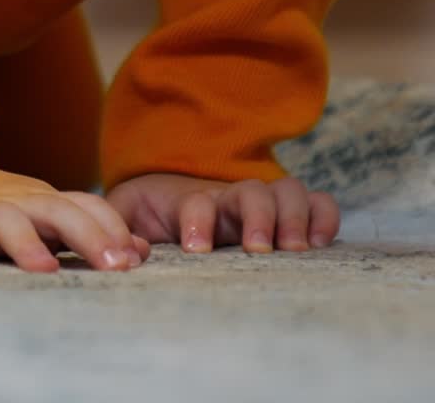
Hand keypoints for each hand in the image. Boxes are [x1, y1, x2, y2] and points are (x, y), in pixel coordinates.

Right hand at [0, 167, 150, 270]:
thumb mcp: (42, 216)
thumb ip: (87, 229)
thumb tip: (140, 250)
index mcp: (40, 203)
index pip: (85, 206)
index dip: (112, 228)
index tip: (135, 260)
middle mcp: (12, 203)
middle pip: (54, 210)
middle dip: (86, 234)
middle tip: (113, 266)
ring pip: (1, 220)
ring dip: (23, 241)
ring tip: (43, 268)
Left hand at [105, 173, 340, 253]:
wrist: (169, 194)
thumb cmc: (149, 214)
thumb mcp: (124, 216)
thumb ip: (117, 227)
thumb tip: (130, 251)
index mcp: (189, 201)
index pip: (196, 202)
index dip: (197, 221)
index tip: (196, 250)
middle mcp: (229, 199)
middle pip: (251, 192)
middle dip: (258, 218)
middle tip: (257, 250)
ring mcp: (261, 204)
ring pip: (287, 191)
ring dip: (293, 217)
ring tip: (294, 251)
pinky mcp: (288, 215)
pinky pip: (317, 202)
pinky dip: (323, 216)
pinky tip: (319, 243)